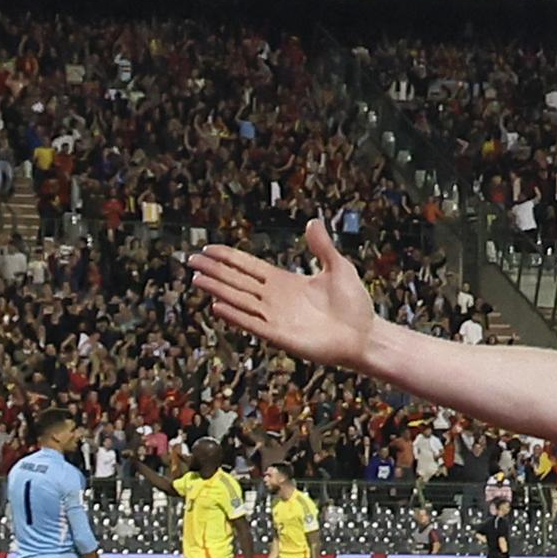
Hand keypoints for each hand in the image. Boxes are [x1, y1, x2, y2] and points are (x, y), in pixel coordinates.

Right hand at [188, 219, 376, 371]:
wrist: (365, 336)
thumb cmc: (354, 305)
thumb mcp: (339, 268)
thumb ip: (322, 247)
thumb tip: (313, 222)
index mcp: (285, 282)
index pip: (248, 267)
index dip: (228, 258)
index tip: (208, 249)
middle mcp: (275, 299)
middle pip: (237, 281)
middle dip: (215, 271)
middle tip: (191, 261)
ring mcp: (277, 317)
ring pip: (240, 300)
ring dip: (218, 290)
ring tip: (196, 279)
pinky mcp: (281, 336)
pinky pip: (253, 324)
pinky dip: (235, 316)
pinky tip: (217, 306)